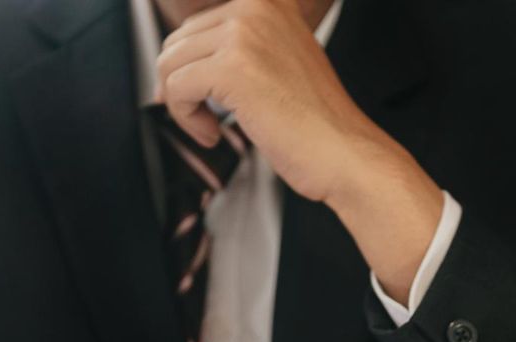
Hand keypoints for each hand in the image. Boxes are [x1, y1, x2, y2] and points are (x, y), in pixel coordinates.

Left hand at [155, 0, 442, 299]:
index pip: (196, 26)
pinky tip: (214, 134)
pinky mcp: (232, 69)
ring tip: (212, 127)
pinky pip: (177, 88)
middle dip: (181, 86)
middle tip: (205, 118)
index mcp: (266, 3)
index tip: (200, 98)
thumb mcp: (278, 62)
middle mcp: (255, 8)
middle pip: (177, 42)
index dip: (190, 69)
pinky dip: (186, 119)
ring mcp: (243, 35)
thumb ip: (239, 50)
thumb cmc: (316, 123)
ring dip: (182, 105)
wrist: (346, 153)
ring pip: (170, 64)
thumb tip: (179, 63)